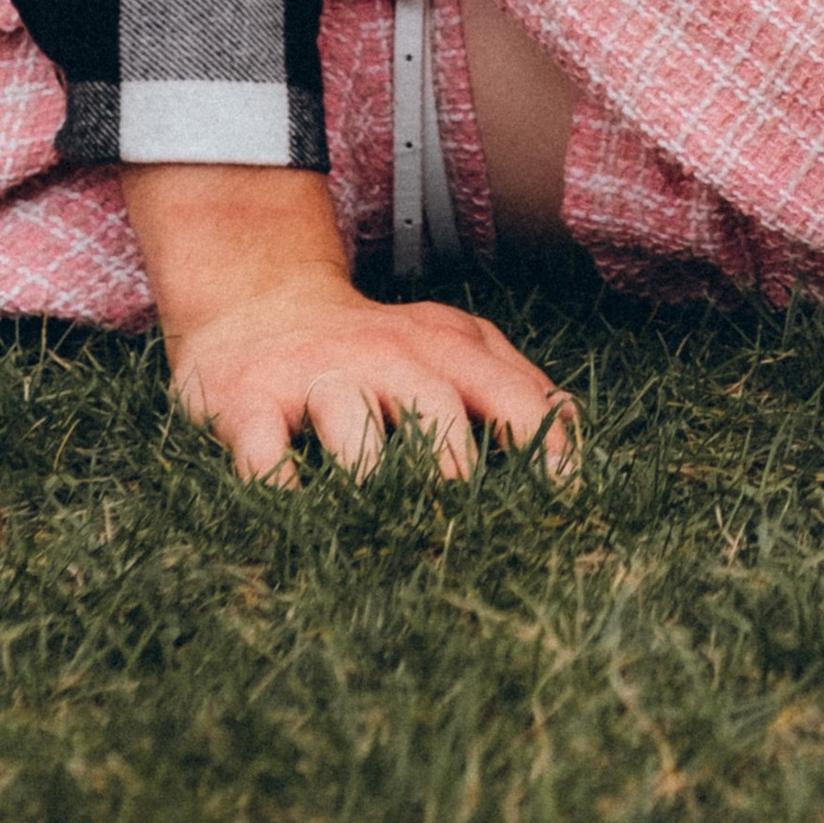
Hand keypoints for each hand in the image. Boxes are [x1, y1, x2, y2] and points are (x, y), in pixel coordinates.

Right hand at [169, 272, 578, 483]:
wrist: (258, 304)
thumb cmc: (371, 345)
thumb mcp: (445, 343)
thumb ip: (507, 379)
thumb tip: (573, 429)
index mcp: (441, 345)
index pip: (505, 388)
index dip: (540, 438)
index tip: (564, 493)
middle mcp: (383, 354)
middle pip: (433, 402)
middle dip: (455, 461)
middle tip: (468, 518)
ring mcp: (316, 376)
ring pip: (350, 420)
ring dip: (369, 469)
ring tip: (384, 515)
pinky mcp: (249, 403)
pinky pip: (263, 447)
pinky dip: (277, 482)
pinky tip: (293, 508)